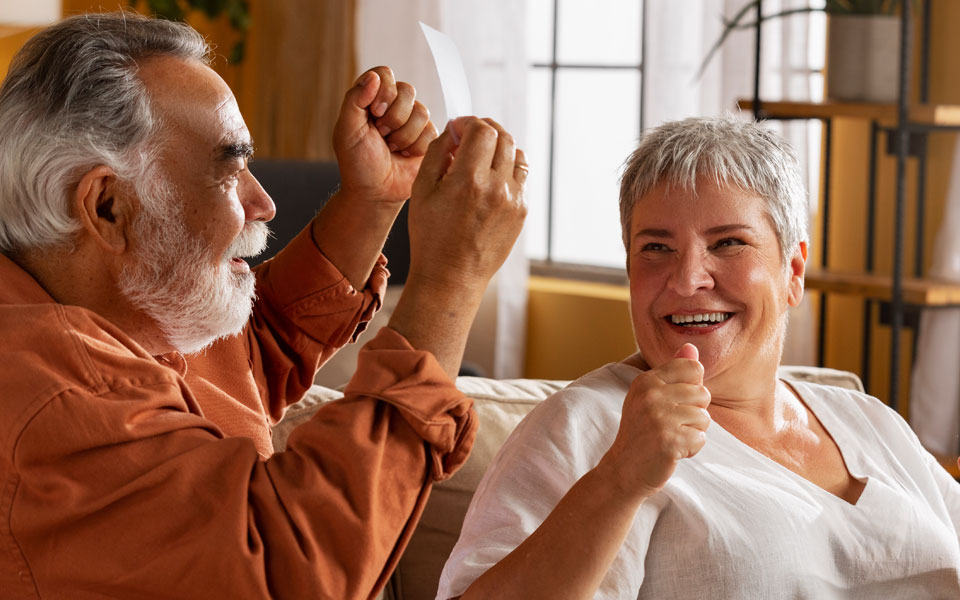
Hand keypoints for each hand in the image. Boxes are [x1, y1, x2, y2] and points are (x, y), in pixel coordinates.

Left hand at [332, 66, 437, 204]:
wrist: (376, 192)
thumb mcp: (347, 130)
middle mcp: (393, 105)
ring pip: (421, 112)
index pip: (384, 73)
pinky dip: (415, 147)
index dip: (384, 92)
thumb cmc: (357, 163)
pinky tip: (405, 156)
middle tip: (382, 136)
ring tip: (392, 149)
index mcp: (370, 98)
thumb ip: (354, 100)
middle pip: (407, 91)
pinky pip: (431, 131)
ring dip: (403, 136)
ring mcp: (412, 120)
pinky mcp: (427, 137)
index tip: (374, 113)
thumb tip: (374, 76)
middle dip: (393, 119)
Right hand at [406, 116, 527, 291]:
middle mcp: (497, 187)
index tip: (458, 128)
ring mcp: (514, 200)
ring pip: (517, 154)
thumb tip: (454, 131)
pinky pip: (522, 177)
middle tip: (470, 136)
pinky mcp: (521, 212)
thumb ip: (438, 152)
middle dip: (486, 129)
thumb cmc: (431, 236)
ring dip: (500, 147)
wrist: (452, 277)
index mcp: (469, 179)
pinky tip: (491, 177)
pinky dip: (509, 168)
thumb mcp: (421, 190)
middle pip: (503, 137)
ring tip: (482, 155)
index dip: (469, 122)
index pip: (482, 130)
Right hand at [600, 343, 710, 499]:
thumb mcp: (651, 396)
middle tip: (670, 425)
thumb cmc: (642, 431)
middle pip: (702, 394)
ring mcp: (659, 418)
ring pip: (704, 418)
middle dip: (694, 413)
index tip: (673, 403)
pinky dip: (691, 449)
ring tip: (671, 437)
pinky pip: (701, 439)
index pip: (693, 368)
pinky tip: (673, 451)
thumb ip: (673, 371)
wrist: (624, 469)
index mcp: (646, 380)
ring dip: (693, 432)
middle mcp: (651, 395)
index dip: (691, 389)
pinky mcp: (669, 441)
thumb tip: (692, 346)